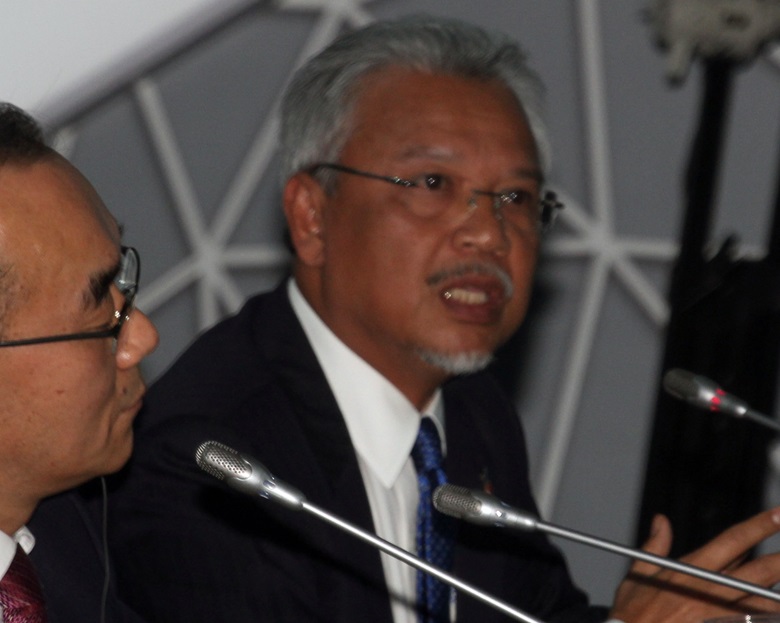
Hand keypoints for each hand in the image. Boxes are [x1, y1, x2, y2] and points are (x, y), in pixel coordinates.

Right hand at [610, 509, 779, 621]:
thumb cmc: (633, 614)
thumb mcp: (638, 574)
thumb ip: (654, 546)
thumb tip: (661, 521)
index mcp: (692, 569)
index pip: (733, 541)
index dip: (759, 526)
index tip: (777, 514)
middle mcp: (712, 590)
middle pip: (760, 571)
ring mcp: (720, 615)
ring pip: (764, 602)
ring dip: (776, 595)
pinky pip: (752, 621)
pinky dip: (764, 615)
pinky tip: (770, 612)